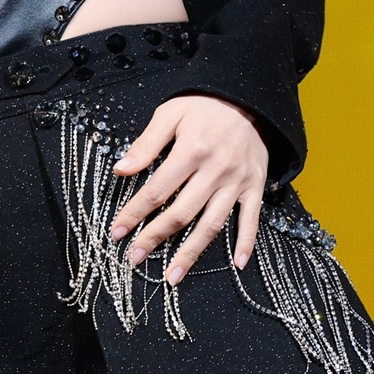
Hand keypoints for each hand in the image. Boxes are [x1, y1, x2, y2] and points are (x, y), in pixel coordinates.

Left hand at [110, 93, 268, 283]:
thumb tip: (120, 169)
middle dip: (154, 239)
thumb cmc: (204, 104)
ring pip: (212, 225)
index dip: (134, 213)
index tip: (117, 232)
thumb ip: (146, 143)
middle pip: (181, 214)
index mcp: (191, 151)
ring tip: (172, 276)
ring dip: (191, 253)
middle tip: (134, 258)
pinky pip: (252, 220)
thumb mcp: (170, 113)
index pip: (157, 190)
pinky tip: (238, 266)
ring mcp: (237, 182)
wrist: (248, 96)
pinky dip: (246, 243)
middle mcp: (215, 171)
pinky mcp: (255, 186)